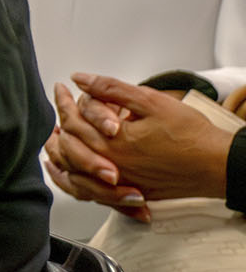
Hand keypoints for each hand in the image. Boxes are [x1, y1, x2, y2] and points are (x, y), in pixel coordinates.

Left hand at [44, 73, 232, 219]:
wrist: (218, 165)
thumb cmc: (191, 135)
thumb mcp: (150, 101)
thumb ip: (111, 89)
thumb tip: (81, 79)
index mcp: (113, 143)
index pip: (73, 121)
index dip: (64, 101)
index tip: (62, 88)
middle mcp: (111, 166)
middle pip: (69, 146)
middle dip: (58, 125)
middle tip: (57, 110)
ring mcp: (118, 184)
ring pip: (73, 173)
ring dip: (58, 155)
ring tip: (53, 139)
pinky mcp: (129, 193)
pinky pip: (90, 193)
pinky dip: (72, 181)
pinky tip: (68, 173)